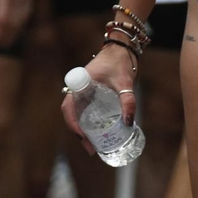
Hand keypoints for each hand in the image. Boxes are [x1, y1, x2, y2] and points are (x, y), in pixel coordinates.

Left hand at [0, 0, 34, 47]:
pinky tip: (17, 27)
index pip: (3, 19)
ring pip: (23, 19)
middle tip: (2, 45)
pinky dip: (22, 22)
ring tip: (9, 40)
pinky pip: (27, 12)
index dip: (0, 33)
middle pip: (15, 22)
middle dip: (8, 36)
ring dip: (16, 31)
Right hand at [60, 40, 136, 155]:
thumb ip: (128, 101)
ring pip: (77, 113)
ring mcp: (83, 91)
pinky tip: (98, 132)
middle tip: (91, 148)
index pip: (68, 106)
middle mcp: (78, 88)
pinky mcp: (90, 93)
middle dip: (78, 133)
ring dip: (82, 129)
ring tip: (93, 145)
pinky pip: (84, 110)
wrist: (122, 48)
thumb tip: (128, 123)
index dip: (72, 123)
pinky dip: (88, 122)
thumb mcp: (125, 83)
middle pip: (71, 114)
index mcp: (80, 83)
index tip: (83, 137)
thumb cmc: (120, 62)